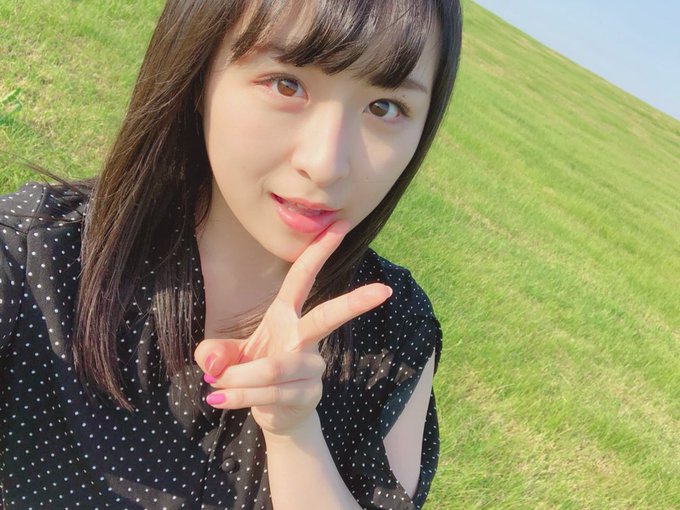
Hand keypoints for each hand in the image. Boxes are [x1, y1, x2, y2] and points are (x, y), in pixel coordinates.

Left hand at [194, 221, 391, 434]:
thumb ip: (214, 353)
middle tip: (384, 290)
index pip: (303, 278)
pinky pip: (268, 393)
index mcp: (287, 317)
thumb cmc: (254, 375)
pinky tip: (219, 399)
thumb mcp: (228, 358)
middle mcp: (304, 339)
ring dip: (237, 378)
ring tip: (213, 385)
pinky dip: (237, 396)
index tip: (339, 227)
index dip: (318, 252)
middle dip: (355, 303)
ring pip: (272, 367)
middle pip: (328, 316)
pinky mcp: (307, 394)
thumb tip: (212, 364)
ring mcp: (311, 367)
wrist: (277, 416)